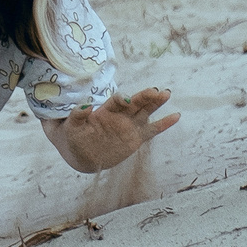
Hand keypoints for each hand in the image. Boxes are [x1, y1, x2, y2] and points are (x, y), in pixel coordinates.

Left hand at [49, 87, 178, 172]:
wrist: (80, 155)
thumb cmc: (72, 137)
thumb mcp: (69, 127)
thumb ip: (76, 116)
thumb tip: (84, 106)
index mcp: (105, 110)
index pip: (116, 101)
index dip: (122, 99)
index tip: (126, 100)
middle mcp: (120, 115)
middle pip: (135, 103)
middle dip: (145, 97)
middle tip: (156, 90)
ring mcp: (129, 126)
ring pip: (146, 112)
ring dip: (156, 103)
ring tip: (166, 93)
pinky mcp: (136, 138)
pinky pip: (152, 130)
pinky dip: (164, 124)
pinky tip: (176, 116)